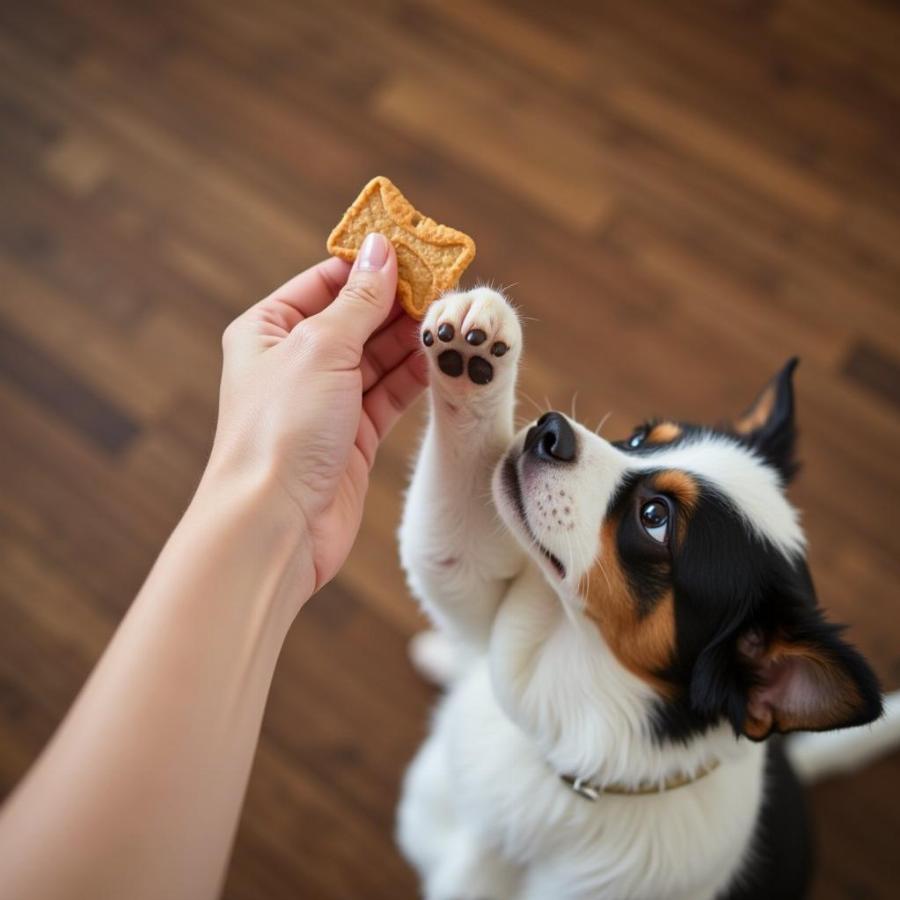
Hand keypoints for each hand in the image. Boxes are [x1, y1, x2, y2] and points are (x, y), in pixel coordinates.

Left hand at [207, 233, 426, 595]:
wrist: (276, 523)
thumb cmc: (281, 430)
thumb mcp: (321, 347)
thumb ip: (358, 300)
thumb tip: (382, 250)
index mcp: (268, 330)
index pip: (327, 281)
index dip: (371, 266)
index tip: (418, 252)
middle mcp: (295, 362)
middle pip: (357, 318)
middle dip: (399, 303)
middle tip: (448, 285)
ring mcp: (325, 401)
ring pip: (378, 357)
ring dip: (412, 339)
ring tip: (451, 318)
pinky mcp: (353, 436)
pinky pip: (390, 395)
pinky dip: (415, 377)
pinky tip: (441, 357)